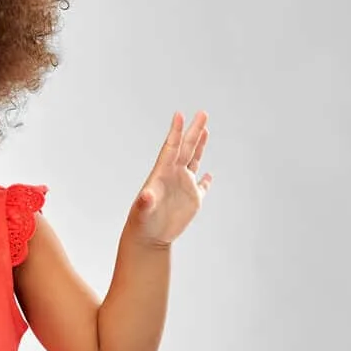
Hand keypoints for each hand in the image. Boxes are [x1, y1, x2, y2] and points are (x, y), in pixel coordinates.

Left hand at [131, 111, 212, 246]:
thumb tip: (145, 196)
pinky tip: (209, 174)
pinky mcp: (192, 200)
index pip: (171, 148)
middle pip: (185, 148)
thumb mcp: (142, 212)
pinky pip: (201, 186)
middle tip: (202, 112)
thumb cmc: (142, 223)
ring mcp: (183, 186)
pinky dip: (206, 179)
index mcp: (162, 174)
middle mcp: (174, 176)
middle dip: (193, 130)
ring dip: (199, 146)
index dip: (175, 132)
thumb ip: (145, 203)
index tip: (179, 114)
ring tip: (205, 129)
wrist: (148, 238)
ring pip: (193, 160)